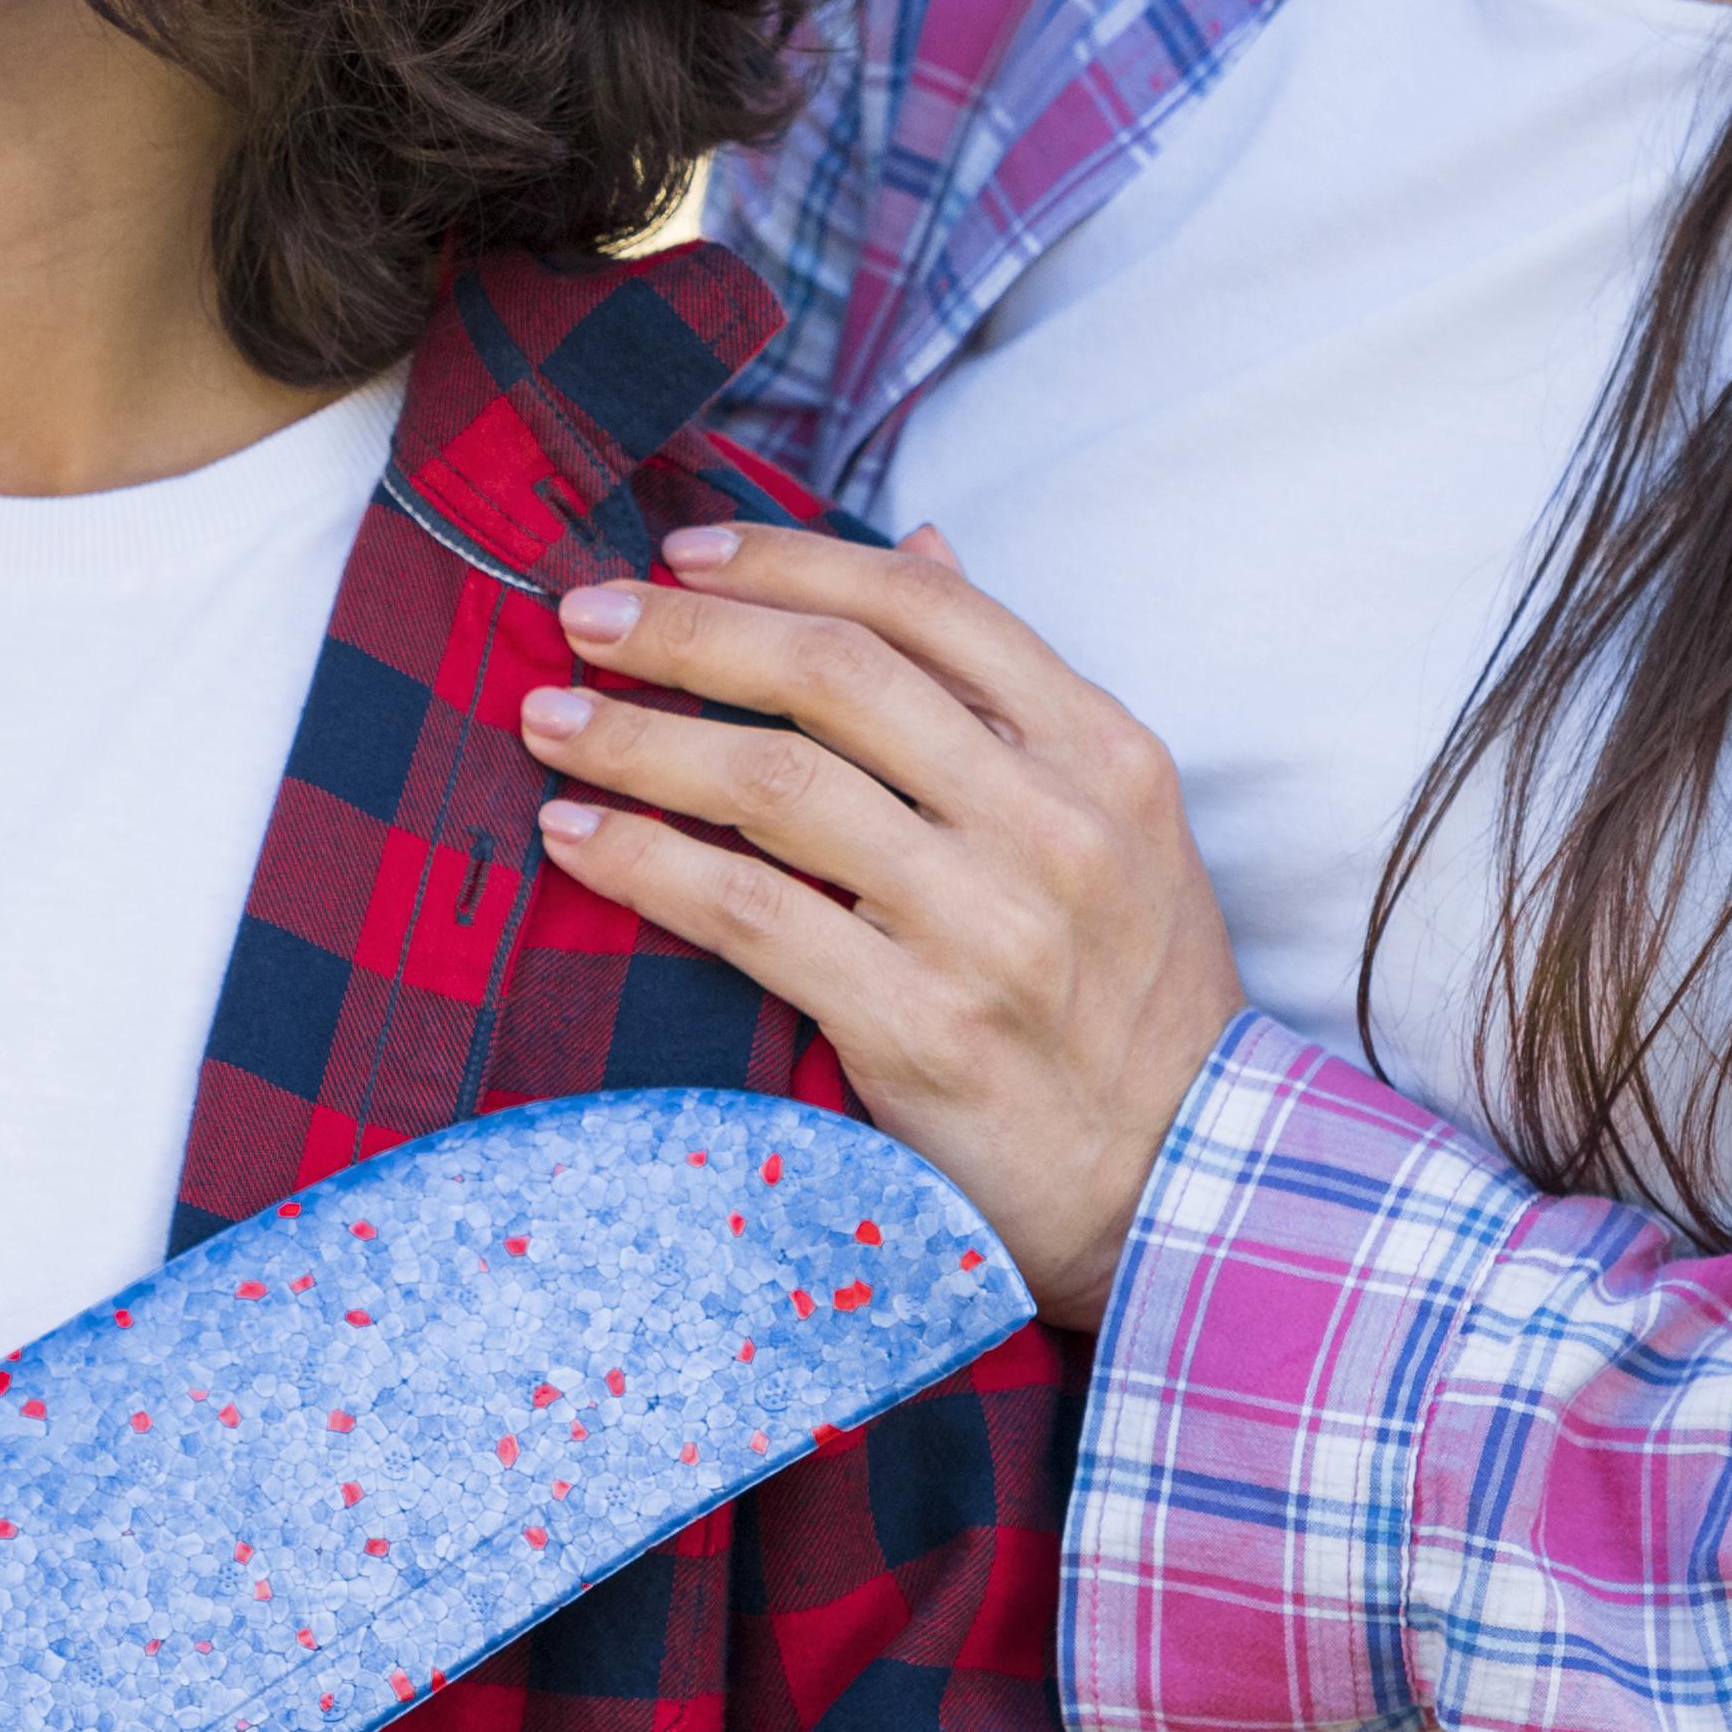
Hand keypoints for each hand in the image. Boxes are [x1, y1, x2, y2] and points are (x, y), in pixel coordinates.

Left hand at [520, 522, 1235, 1330]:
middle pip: (834, 677)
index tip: (683, 554)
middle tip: (581, 617)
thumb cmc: (1131, 998)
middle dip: (685, 632)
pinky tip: (577, 838)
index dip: (789, 563)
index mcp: (1104, 753)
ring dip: (638, 740)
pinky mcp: (920, 1030)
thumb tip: (922, 546)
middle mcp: (1051, 824)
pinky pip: (748, 916)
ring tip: (550, 721)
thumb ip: (1013, 692)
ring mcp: (987, 928)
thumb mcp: (1119, 824)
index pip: (929, 607)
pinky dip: (645, 864)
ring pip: (773, 786)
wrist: (1181, 1186)